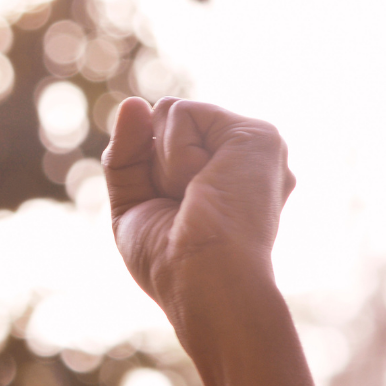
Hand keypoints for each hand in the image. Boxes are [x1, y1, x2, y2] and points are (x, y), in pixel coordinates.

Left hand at [102, 97, 294, 327]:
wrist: (203, 282)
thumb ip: (127, 153)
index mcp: (219, 177)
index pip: (154, 142)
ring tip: (196, 197)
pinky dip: (175, 152)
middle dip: (151, 165)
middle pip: (159, 122)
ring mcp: (252, 146)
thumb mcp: (133, 202)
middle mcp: (240, 160)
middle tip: (183, 206)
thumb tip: (133, 103)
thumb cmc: (169, 261)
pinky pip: (181, 112)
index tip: (173, 218)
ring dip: (164, 163)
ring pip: (169, 112)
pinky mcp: (258, 134)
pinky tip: (203, 184)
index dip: (144, 176)